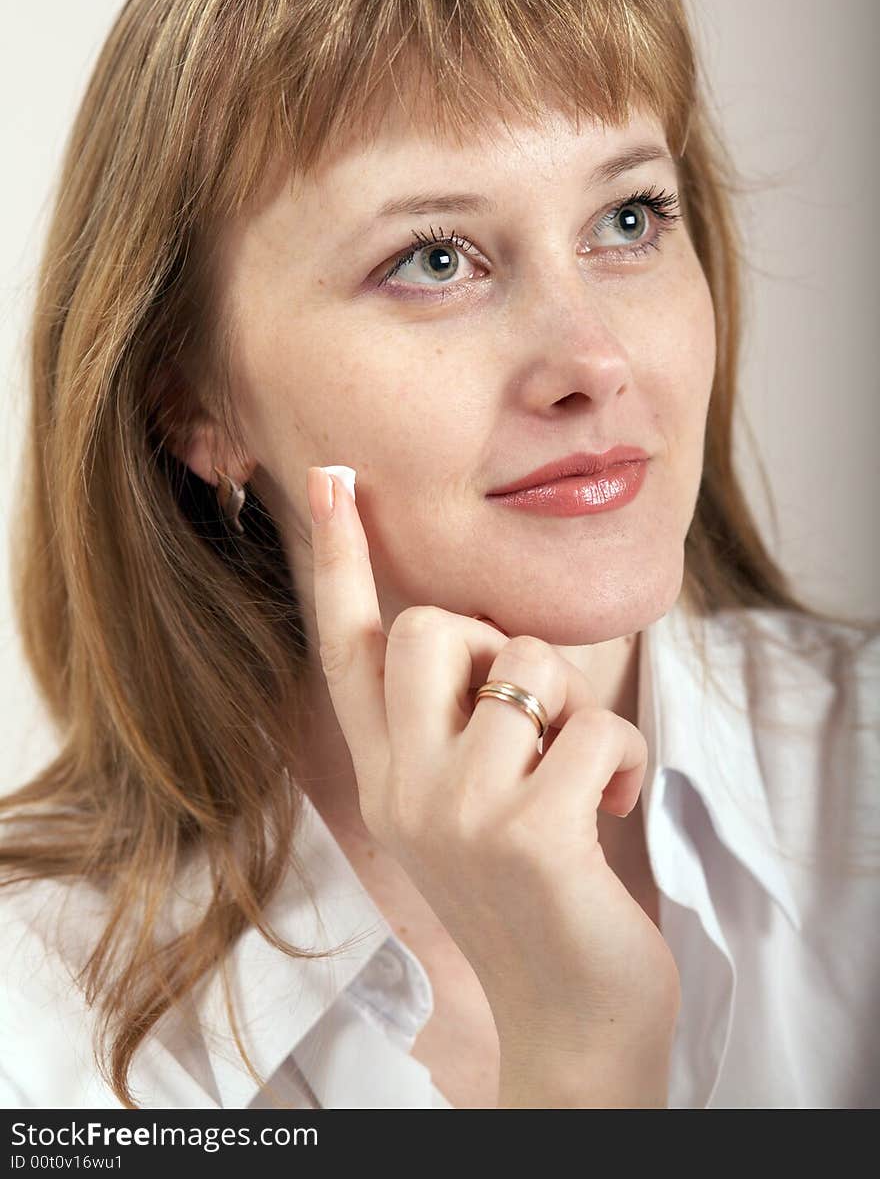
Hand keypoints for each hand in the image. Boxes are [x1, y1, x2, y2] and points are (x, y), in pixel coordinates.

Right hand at [307, 466, 680, 1076]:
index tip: (334, 477)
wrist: (568, 1022)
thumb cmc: (532, 896)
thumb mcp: (463, 809)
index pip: (346, 647)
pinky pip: (597, 728)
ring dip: (581, 717)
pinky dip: (627, 761)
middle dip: (501, 645)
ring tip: (580, 782)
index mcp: (385, 775)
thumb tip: (486, 637)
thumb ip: (449, 728)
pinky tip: (611, 813)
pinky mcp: (530, 835)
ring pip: (530, 667)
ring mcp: (460, 813)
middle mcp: (404, 787)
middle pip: (434, 627)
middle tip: (529, 720)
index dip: (342, 558)